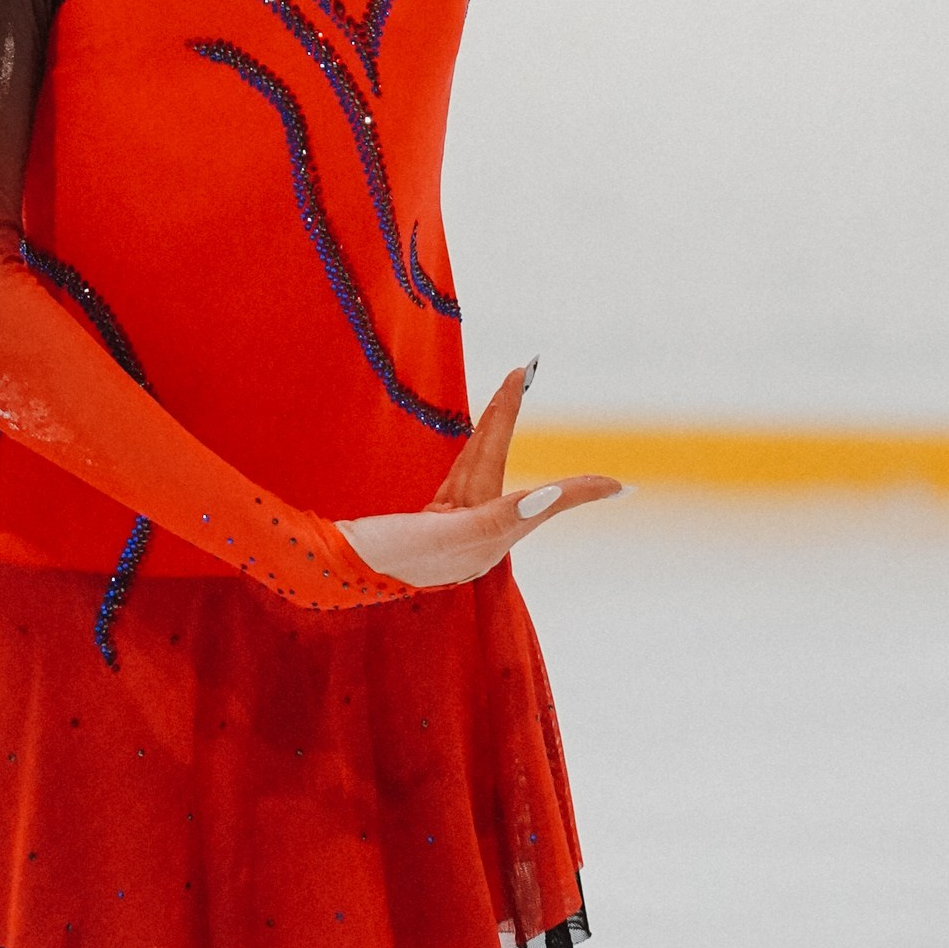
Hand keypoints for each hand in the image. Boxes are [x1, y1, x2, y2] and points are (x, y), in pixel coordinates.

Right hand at [338, 359, 621, 589]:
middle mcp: (472, 540)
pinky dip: (472, 452)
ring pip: (476, 467)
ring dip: (491, 427)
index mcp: (482, 541)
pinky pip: (459, 479)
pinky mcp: (426, 526)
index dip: (579, 492)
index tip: (621, 486)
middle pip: (495, 467)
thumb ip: (498, 517)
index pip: (538, 505)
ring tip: (509, 387)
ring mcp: (448, 533)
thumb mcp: (446, 538)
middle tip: (522, 373)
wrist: (328, 574)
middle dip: (506, 420)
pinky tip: (478, 442)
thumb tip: (546, 496)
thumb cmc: (386, 559)